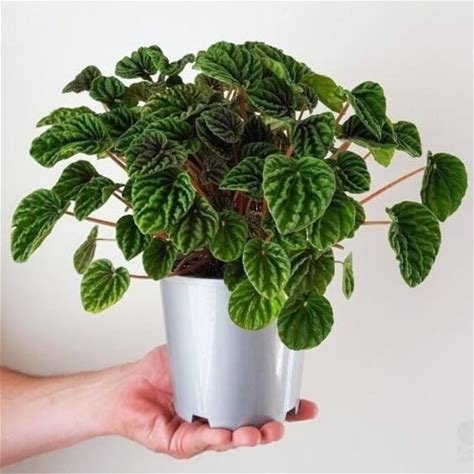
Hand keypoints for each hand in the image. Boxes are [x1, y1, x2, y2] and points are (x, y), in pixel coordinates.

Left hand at [110, 346, 317, 458]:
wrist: (123, 386)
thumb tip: (235, 322)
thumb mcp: (192, 351)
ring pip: (228, 440)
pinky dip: (212, 437)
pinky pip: (197, 442)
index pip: (257, 406)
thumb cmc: (155, 371)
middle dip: (268, 431)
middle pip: (249, 429)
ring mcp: (198, 433)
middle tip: (278, 426)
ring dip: (244, 438)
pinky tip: (222, 434)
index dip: (283, 410)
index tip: (306, 408)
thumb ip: (213, 343)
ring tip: (254, 433)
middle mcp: (215, 419)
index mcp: (222, 399)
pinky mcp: (177, 442)